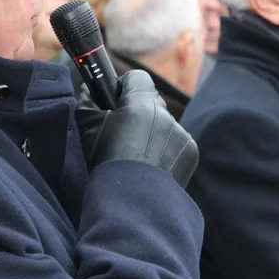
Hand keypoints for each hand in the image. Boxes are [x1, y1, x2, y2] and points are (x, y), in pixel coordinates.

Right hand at [75, 69, 198, 186]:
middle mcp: (166, 115)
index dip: (124, 86)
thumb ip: (88, 100)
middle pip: (151, 102)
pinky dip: (164, 151)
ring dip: (152, 133)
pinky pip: (175, 143)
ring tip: (136, 156)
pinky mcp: (191, 152)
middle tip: (122, 132)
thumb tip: (89, 88)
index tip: (115, 101)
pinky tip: (151, 166)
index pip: (137, 77)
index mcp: (141, 104)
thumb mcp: (87, 127)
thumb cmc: (106, 161)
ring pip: (164, 124)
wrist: (132, 201)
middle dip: (137, 112)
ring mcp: (181, 134)